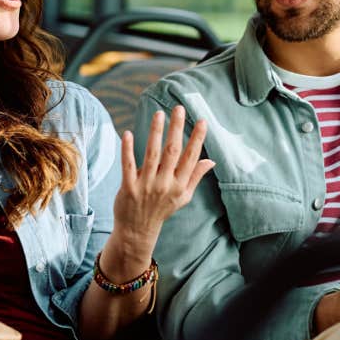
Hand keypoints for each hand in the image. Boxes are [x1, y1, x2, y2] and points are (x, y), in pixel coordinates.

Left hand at [112, 106, 214, 258]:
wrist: (137, 231)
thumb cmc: (161, 210)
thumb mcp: (183, 197)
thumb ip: (195, 177)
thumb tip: (211, 161)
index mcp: (180, 185)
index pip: (191, 157)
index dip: (197, 139)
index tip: (202, 121)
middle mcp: (165, 184)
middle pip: (173, 151)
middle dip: (177, 129)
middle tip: (179, 108)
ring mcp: (146, 185)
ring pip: (152, 154)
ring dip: (156, 132)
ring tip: (159, 114)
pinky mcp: (128, 187)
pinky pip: (128, 165)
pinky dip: (128, 149)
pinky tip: (128, 133)